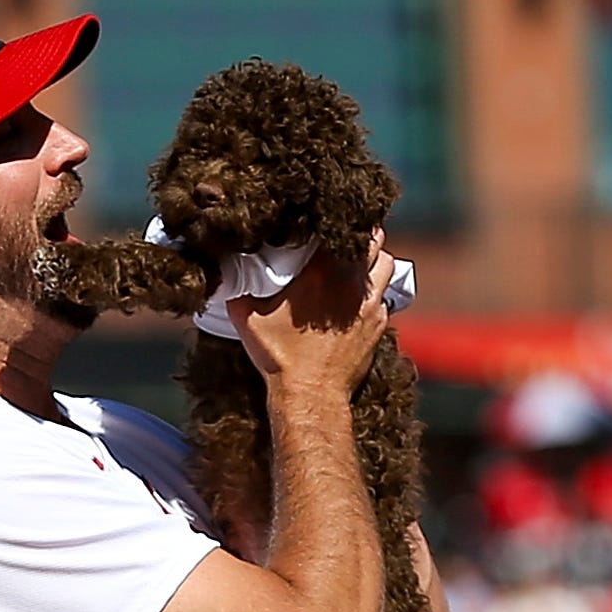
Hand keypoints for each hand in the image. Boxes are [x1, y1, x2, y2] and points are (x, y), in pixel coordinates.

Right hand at [231, 228, 392, 396]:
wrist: (311, 394)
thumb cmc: (279, 356)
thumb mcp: (248, 317)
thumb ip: (239, 288)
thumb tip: (226, 268)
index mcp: (320, 271)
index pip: (337, 227)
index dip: (334, 218)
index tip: (326, 218)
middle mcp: (350, 282)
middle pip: (371, 239)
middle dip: (361, 235)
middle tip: (347, 237)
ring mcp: (369, 303)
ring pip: (386, 264)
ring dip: (375, 260)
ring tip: (360, 262)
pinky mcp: (378, 325)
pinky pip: (386, 297)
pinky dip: (377, 292)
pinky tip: (362, 297)